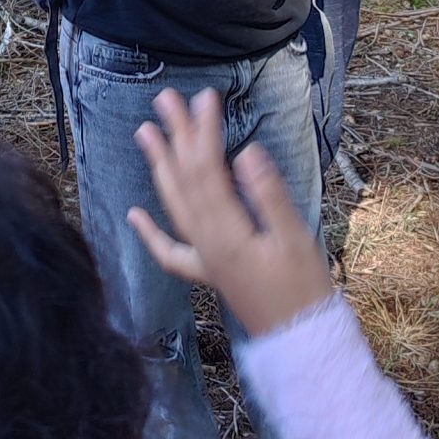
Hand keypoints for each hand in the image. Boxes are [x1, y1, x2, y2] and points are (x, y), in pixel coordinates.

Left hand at [127, 88, 332, 338]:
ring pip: (174, 205)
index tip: (205, 97)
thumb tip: (247, 153)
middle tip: (166, 99)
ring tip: (145, 132)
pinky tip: (133, 214)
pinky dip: (150, 232)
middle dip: (175, 137)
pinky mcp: (208, 271)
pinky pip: (170, 250)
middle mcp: (205, 242)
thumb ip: (269, 196)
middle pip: (185, 180)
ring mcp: (203, 257)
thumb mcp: (295, 239)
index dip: (203, 130)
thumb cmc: (304, 290)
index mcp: (226, 232)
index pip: (208, 169)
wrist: (301, 341)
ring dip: (160, 167)